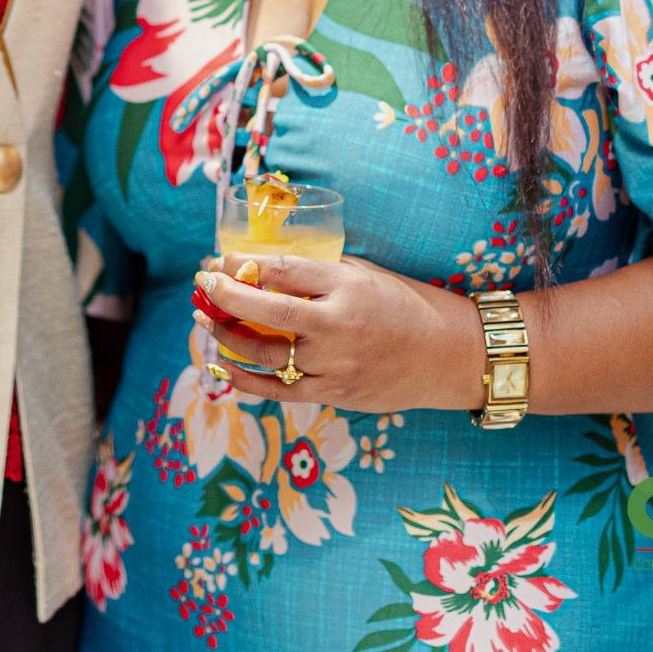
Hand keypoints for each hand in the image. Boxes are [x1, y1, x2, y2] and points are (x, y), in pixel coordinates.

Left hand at [193, 254, 481, 412]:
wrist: (449, 356)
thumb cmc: (406, 306)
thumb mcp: (365, 275)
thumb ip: (319, 274)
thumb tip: (263, 267)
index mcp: (348, 287)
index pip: (283, 271)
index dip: (244, 264)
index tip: (220, 259)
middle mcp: (339, 327)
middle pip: (268, 313)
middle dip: (226, 297)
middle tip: (202, 284)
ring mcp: (336, 365)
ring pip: (266, 355)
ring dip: (227, 336)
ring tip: (204, 319)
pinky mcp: (335, 394)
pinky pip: (279, 391)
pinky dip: (246, 381)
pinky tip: (224, 367)